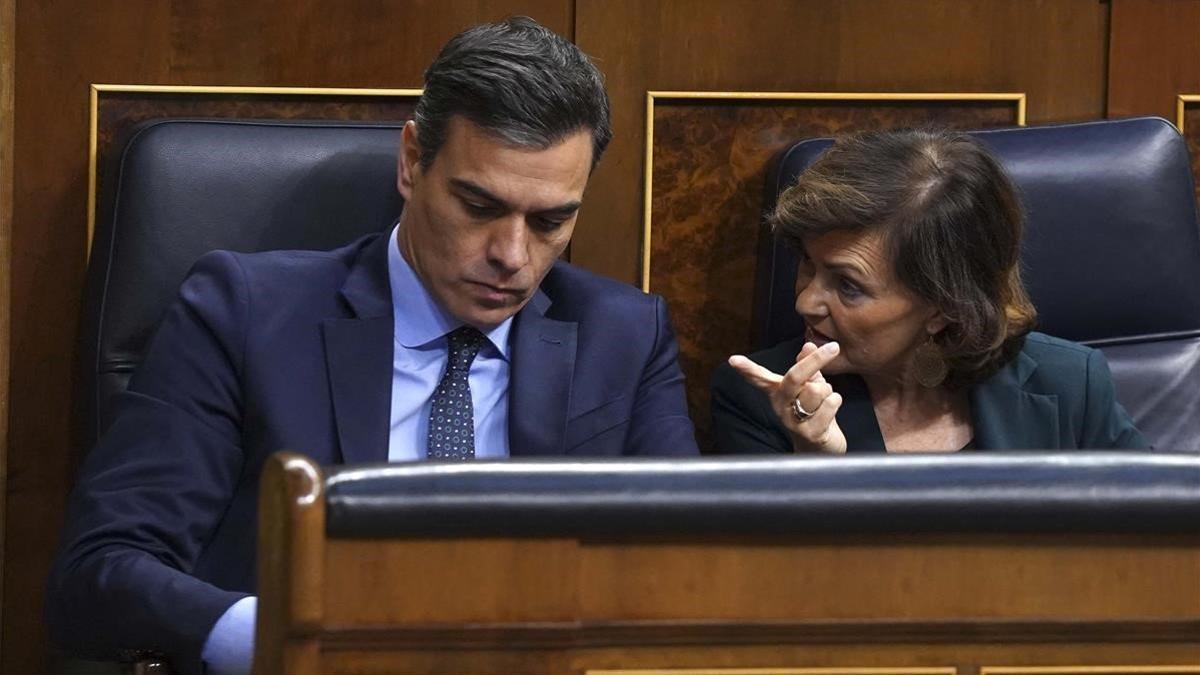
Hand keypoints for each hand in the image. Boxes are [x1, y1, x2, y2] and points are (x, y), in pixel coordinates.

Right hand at [728, 341, 846, 453]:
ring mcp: (793, 421)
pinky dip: (835, 402)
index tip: (733, 360)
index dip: (747, 369)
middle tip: (834, 347)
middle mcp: (780, 406)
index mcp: (777, 392)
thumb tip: (808, 345)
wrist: (821, 447)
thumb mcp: (810, 384)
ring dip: (828, 392)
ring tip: (823, 402)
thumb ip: (807, 365)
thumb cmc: (814, 412)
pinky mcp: (810, 433)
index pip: (760, 378)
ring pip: (816, 389)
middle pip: (794, 376)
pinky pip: (829, 404)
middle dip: (815, 360)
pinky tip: (830, 412)